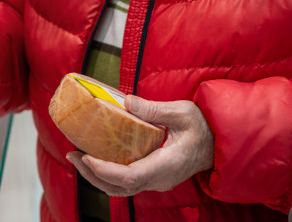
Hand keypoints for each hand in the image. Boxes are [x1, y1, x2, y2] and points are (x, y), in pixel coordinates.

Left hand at [66, 96, 213, 196]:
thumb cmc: (203, 126)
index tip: (87, 157)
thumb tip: (126, 102)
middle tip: (73, 155)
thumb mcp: (182, 111)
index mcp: (167, 165)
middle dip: (93, 174)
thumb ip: (154, 109)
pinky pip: (128, 183)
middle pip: (121, 187)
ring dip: (98, 176)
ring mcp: (158, 181)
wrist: (219, 142)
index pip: (131, 177)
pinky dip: (109, 174)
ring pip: (122, 188)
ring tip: (78, 158)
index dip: (105, 170)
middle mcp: (160, 179)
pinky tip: (97, 158)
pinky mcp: (154, 177)